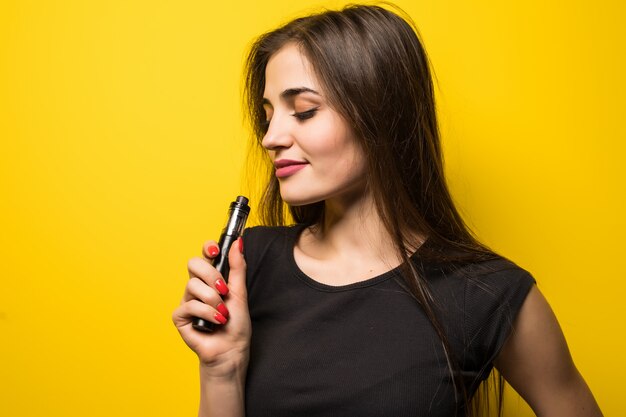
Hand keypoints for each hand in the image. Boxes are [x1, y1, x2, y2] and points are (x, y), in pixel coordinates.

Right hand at [172, 238, 250, 376]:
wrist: (232, 349)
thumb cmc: (236, 323)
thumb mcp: (240, 292)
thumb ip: (237, 267)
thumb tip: (238, 242)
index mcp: (211, 279)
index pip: (204, 255)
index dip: (207, 248)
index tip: (215, 251)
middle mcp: (197, 287)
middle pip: (193, 264)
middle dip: (210, 274)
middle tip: (224, 290)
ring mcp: (187, 300)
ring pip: (192, 285)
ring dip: (213, 300)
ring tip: (223, 313)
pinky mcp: (180, 316)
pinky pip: (189, 305)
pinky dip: (206, 313)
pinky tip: (216, 321)